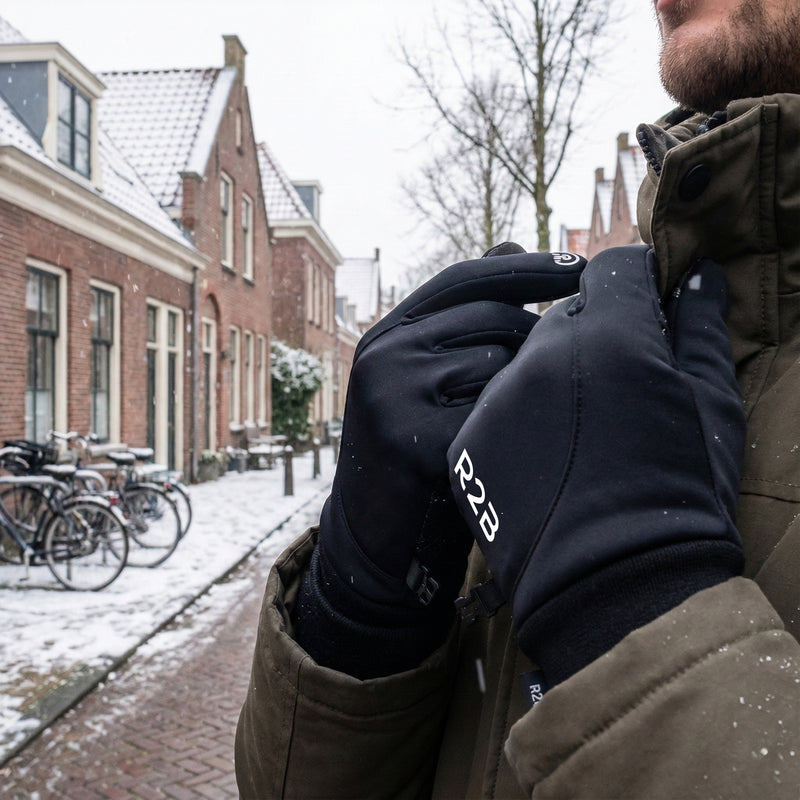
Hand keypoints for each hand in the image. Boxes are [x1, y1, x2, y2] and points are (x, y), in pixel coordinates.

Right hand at [294, 246, 584, 677]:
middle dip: (535, 344)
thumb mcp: (429, 377)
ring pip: (500, 366)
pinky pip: (494, 416)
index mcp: (389, 333)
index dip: (527, 270)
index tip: (582, 265)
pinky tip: (497, 456)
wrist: (372, 541)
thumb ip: (466, 318)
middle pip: (493, 319)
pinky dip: (508, 434)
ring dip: (520, 395)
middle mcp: (384, 355)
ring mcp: (393, 396)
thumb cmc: (416, 453)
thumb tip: (512, 247)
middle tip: (551, 382)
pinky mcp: (413, 442)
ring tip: (509, 430)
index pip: (465, 279)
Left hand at [448, 245, 745, 683]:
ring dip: (549, 377)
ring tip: (579, 434)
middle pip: (566, 315)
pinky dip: (517, 416)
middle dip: (593, 335)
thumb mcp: (711, 411)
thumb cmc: (682, 501)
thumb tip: (698, 277)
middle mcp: (544, 355)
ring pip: (524, 359)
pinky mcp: (466, 437)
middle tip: (616, 387)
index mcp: (613, 337)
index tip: (642, 307)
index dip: (633, 285)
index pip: (614, 270)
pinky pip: (495, 404)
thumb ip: (699, 332)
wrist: (611, 591)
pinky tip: (546, 458)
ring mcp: (497, 397)